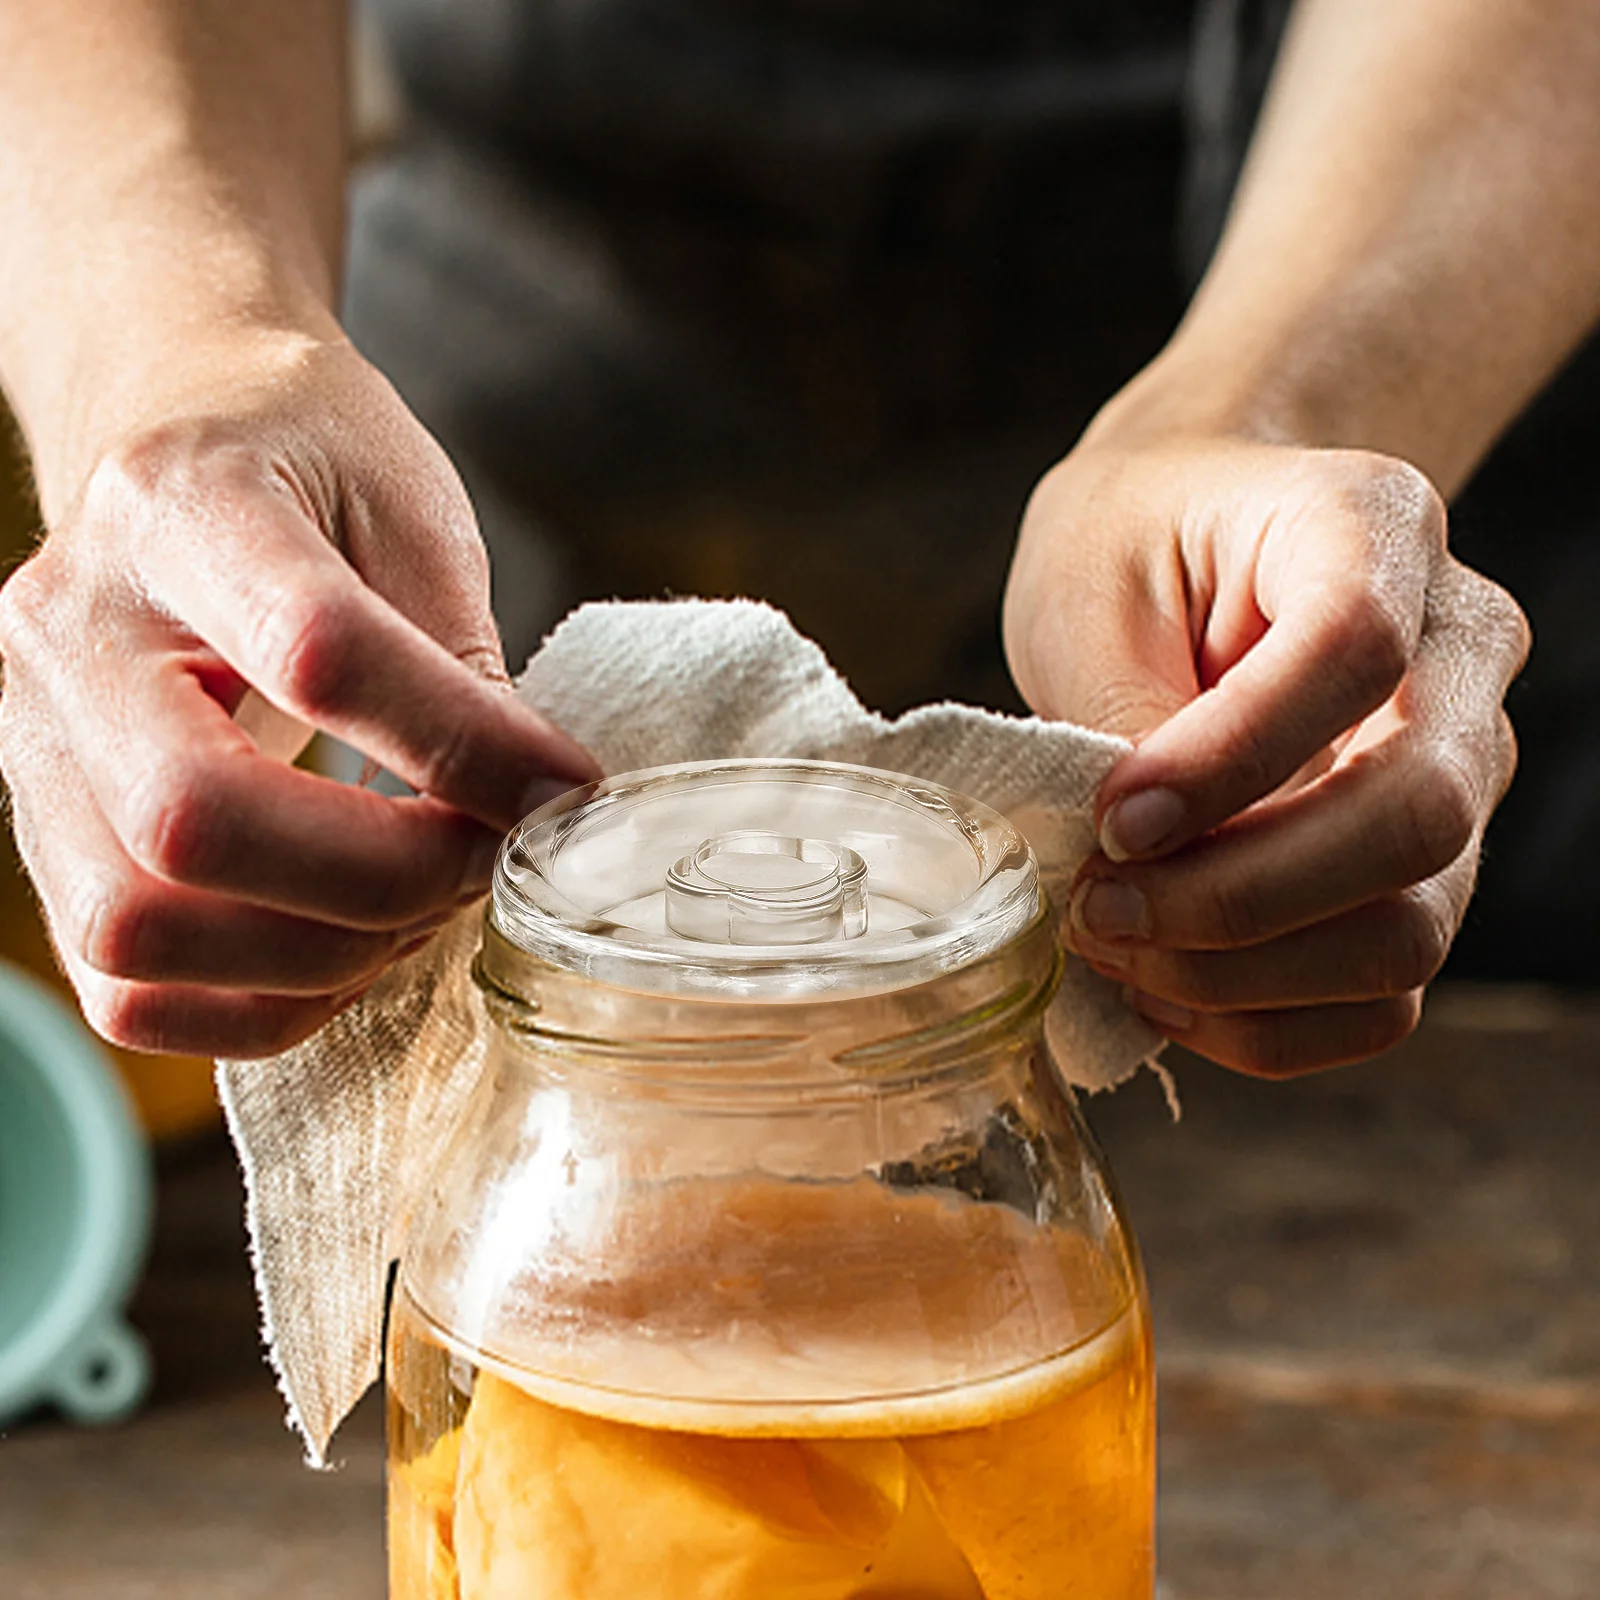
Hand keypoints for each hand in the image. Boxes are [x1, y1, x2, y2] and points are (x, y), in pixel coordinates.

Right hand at [0, 334, 597, 1056]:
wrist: (182, 442)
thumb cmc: (311, 470)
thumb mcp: (412, 518)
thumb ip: (460, 670)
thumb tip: (538, 818)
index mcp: (180, 509)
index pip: (319, 654)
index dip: (465, 750)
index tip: (564, 791)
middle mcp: (69, 632)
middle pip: (194, 822)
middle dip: (387, 880)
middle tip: (486, 862)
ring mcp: (28, 745)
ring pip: (142, 929)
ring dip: (323, 956)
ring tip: (420, 904)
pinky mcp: (40, 839)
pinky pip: (126, 990)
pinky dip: (259, 1004)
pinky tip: (347, 947)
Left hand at [1005, 428, 1528, 1075]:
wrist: (1181, 545)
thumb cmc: (1130, 547)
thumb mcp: (1090, 592)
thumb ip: (1126, 719)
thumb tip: (1142, 869)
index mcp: (1374, 529)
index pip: (1354, 651)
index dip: (1228, 762)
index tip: (1112, 824)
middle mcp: (1457, 655)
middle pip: (1417, 815)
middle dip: (1237, 899)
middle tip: (1097, 911)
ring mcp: (1460, 773)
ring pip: (1413, 930)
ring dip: (1244, 976)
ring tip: (1113, 948)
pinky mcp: (1423, 872)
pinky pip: (1384, 997)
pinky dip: (1267, 1024)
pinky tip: (1162, 990)